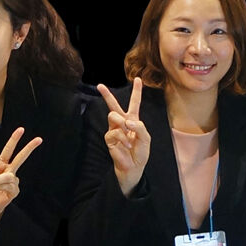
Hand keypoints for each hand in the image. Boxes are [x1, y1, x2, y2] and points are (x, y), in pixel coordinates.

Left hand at [0, 127, 41, 222]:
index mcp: (0, 164)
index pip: (8, 150)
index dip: (14, 139)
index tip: (21, 129)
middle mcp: (9, 170)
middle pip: (21, 157)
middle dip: (29, 148)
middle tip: (39, 139)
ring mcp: (14, 180)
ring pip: (8, 177)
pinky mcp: (15, 190)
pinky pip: (8, 187)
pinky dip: (0, 188)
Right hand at [97, 77, 150, 195]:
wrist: (133, 166)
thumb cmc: (140, 152)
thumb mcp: (146, 137)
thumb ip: (139, 126)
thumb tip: (126, 121)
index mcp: (133, 119)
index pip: (135, 103)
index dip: (137, 91)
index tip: (137, 79)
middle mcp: (123, 122)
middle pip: (114, 105)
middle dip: (107, 95)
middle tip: (99, 85)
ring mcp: (114, 129)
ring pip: (113, 115)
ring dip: (122, 124)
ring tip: (127, 135)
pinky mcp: (109, 137)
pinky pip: (114, 131)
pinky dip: (122, 138)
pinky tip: (126, 145)